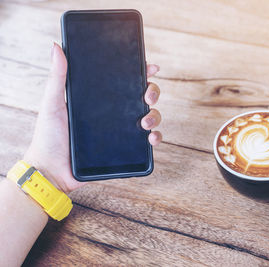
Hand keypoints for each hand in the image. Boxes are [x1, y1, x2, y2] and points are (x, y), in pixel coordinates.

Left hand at [23, 43, 161, 193]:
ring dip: (155, 115)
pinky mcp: (126, 149)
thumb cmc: (49, 136)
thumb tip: (56, 47)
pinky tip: (151, 138)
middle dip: (153, 92)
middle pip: (142, 96)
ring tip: (145, 121)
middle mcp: (114, 113)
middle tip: (147, 96)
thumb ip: (57, 77)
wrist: (52, 170)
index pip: (125, 81)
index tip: (150, 67)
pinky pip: (147, 142)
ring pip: (149, 116)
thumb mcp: (53, 103)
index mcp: (101, 99)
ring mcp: (121, 131)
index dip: (141, 72)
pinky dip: (156, 138)